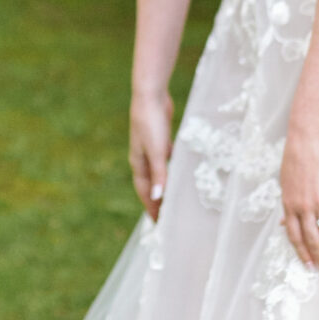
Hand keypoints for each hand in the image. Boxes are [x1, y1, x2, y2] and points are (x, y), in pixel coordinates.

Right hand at [130, 86, 172, 220]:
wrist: (150, 95)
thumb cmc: (151, 123)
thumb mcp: (157, 151)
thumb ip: (159, 174)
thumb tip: (157, 197)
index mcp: (139, 163)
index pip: (144, 191)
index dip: (151, 207)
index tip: (159, 224)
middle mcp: (142, 158)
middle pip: (150, 184)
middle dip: (156, 200)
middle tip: (167, 216)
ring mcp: (151, 148)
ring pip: (157, 172)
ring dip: (163, 185)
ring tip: (173, 198)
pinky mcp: (160, 138)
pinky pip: (165, 160)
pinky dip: (171, 170)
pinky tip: (179, 172)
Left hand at [281, 120, 318, 272]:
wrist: (309, 136)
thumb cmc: (295, 157)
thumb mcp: (285, 183)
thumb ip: (287, 205)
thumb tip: (282, 223)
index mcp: (289, 204)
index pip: (294, 236)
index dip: (303, 253)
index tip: (310, 267)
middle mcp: (304, 206)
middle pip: (313, 239)